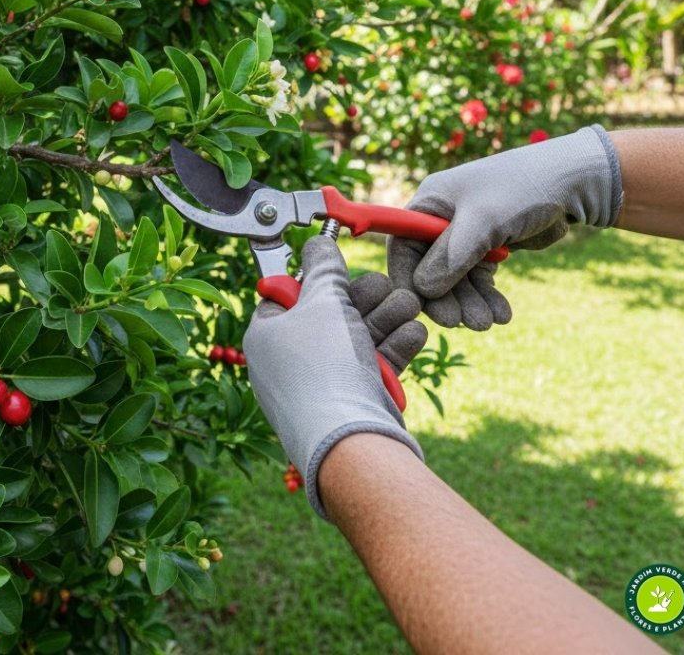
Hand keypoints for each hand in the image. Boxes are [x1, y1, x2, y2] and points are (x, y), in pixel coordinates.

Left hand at [243, 236, 424, 516]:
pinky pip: (369, 367)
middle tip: (386, 284)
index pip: (288, 294)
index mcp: (267, 334)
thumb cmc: (325, 363)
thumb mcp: (323, 301)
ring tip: (410, 303)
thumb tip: (317, 244)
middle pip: (329, 315)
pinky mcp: (349, 402)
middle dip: (364, 298)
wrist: (350, 439)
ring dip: (385, 318)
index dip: (317, 278)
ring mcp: (319, 384)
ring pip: (355, 339)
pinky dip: (392, 349)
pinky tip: (415, 332)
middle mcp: (288, 360)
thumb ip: (323, 269)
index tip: (341, 267)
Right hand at [388, 126, 622, 328]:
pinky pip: (480, 279)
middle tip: (461, 323)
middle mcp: (442, 218)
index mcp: (430, 202)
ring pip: (457, 278)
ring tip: (490, 322)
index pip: (403, 245)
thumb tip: (421, 290)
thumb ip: (450, 255)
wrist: (574, 183)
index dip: (407, 279)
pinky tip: (503, 315)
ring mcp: (466, 234)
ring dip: (470, 302)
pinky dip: (488, 297)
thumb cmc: (522, 189)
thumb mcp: (483, 220)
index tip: (417, 309)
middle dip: (446, 297)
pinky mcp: (490, 246)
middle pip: (430, 267)